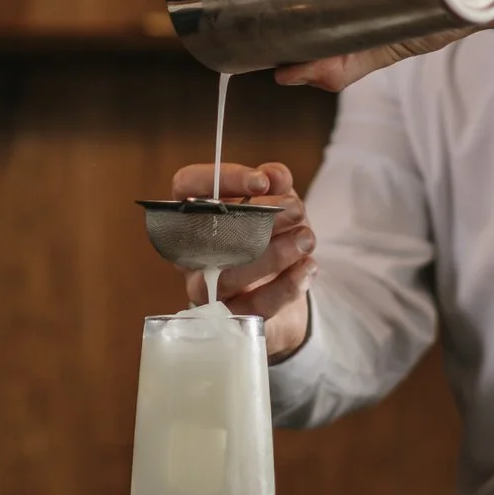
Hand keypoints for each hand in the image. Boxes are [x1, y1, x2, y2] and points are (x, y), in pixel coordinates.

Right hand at [168, 159, 314, 359]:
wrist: (284, 292)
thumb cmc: (272, 239)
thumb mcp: (279, 205)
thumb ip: (276, 186)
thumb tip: (274, 175)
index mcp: (195, 215)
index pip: (186, 186)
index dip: (219, 178)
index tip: (260, 181)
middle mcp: (192, 252)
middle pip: (209, 232)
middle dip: (259, 218)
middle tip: (297, 209)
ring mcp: (207, 289)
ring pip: (229, 275)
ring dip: (275, 254)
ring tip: (307, 239)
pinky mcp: (232, 319)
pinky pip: (256, 305)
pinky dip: (287, 285)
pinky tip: (307, 267)